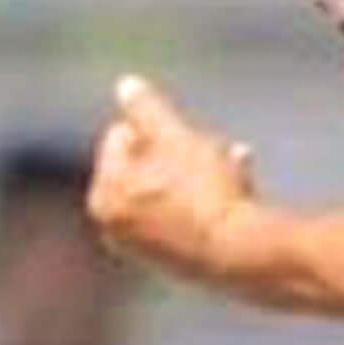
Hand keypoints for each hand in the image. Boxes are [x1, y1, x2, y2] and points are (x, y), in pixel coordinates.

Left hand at [88, 74, 254, 278]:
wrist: (239, 254)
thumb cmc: (204, 191)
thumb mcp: (176, 138)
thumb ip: (148, 109)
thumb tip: (126, 83)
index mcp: (104, 194)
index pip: (123, 135)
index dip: (161, 127)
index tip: (193, 137)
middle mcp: (114, 225)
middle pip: (147, 163)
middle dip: (185, 150)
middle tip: (222, 148)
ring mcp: (142, 246)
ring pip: (170, 187)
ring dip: (201, 171)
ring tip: (239, 164)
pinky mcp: (171, 260)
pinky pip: (182, 215)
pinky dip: (204, 200)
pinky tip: (239, 191)